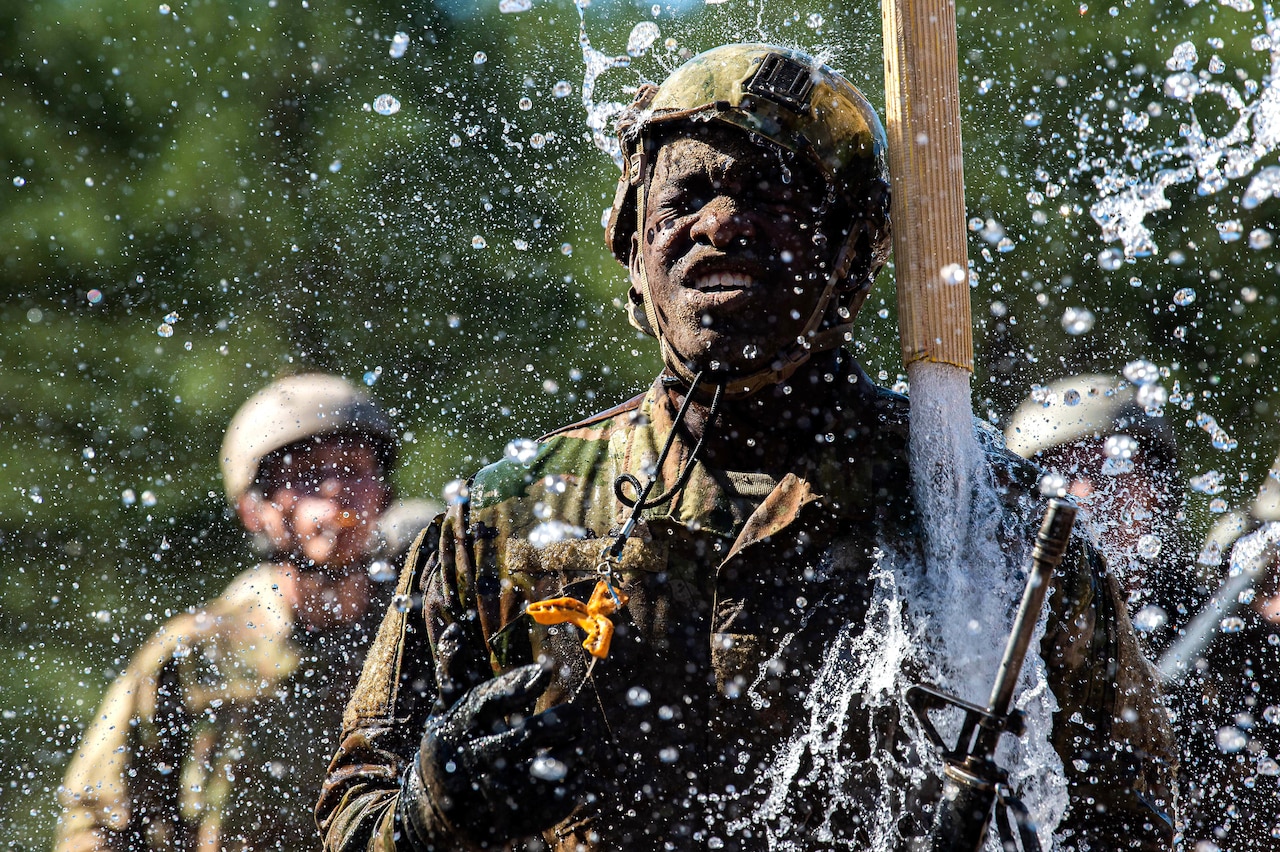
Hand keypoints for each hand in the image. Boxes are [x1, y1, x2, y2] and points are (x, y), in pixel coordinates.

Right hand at [403, 624, 596, 845]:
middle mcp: (475, 760)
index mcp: (460, 727)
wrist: (434, 814)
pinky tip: (576, 769)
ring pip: (550, 767)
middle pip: (528, 736)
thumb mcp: (447, 710)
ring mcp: (496, 794)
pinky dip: (574, 781)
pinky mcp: (515, 822)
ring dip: (574, 750)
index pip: (491, 701)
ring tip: (580, 740)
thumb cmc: (451, 746)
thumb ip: (456, 671)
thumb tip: (454, 626)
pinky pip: (558, 798)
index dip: (520, 684)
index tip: (546, 672)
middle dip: (561, 721)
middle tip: (576, 713)